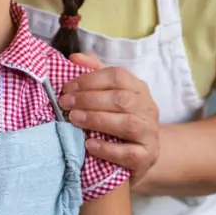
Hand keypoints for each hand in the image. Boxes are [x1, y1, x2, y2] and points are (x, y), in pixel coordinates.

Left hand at [59, 53, 159, 185]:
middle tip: (65, 103)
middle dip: (89, 100)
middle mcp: (148, 108)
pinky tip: (90, 145)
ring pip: (127, 124)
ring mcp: (150, 133)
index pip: (118, 76)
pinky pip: (130, 153)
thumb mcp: (109, 94)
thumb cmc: (119, 119)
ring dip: (97, 120)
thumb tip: (75, 58)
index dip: (90, 80)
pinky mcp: (147, 156)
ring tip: (74, 119)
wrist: (141, 153)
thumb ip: (94, 73)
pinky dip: (108, 149)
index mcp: (138, 88)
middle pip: (122, 99)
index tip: (67, 87)